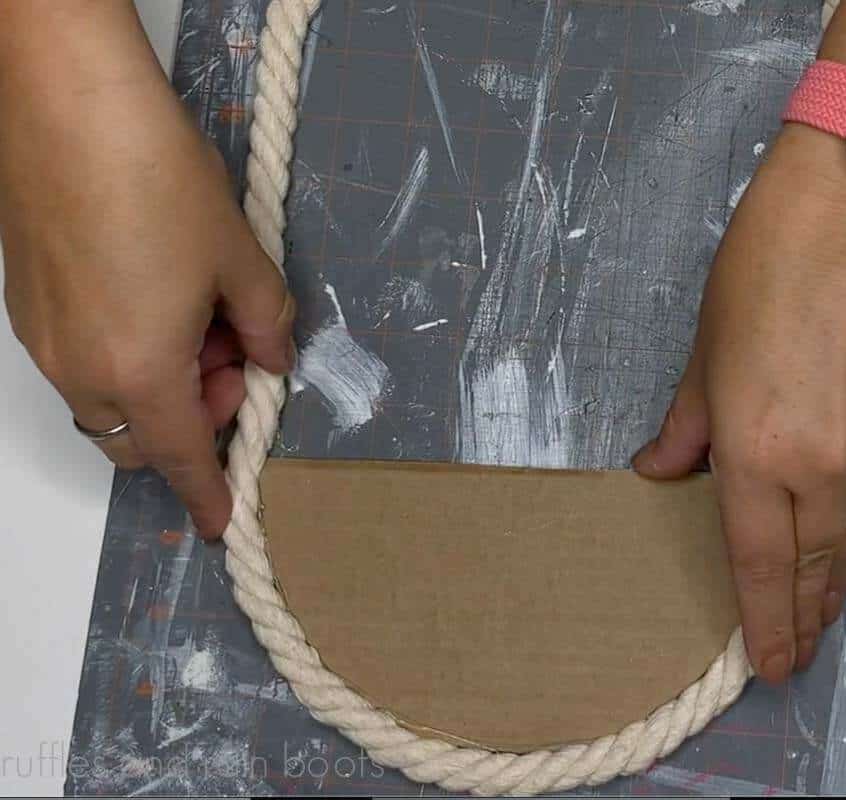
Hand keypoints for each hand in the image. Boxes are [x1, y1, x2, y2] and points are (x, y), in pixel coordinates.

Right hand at [0, 19, 293, 538]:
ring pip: (108, 402)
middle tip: (233, 358)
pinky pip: (82, 361)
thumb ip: (265, 323)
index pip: (183, 457)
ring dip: (160, 387)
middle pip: (141, 437)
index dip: (209, 494)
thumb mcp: (241, 260)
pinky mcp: (28, 306)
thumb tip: (272, 357)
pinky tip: (155, 294)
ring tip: (198, 315)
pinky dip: (125, 356)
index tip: (225, 522)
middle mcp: (81, 368)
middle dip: (195, 419)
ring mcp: (45, 338)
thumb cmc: (157, 180)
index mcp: (139, 370)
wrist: (70, 105)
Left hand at [634, 124, 845, 682]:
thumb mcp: (704, 355)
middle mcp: (822, 462)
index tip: (773, 663)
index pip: (759, 560)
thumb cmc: (763, 271)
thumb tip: (660, 472)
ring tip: (823, 594)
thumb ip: (687, 429)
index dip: (765, 619)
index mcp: (756, 449)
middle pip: (815, 560)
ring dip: (835, 562)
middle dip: (806, 612)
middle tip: (799, 648)